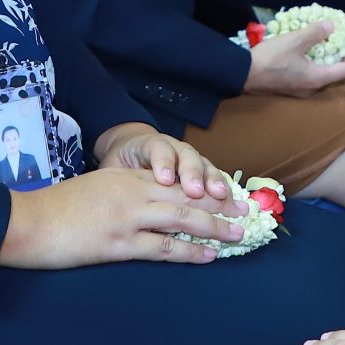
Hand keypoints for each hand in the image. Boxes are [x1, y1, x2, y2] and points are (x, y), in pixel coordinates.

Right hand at [0, 166, 244, 269]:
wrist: (26, 222)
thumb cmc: (54, 210)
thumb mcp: (92, 191)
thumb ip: (120, 195)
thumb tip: (144, 209)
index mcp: (124, 178)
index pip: (174, 180)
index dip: (203, 188)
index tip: (226, 195)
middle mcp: (131, 192)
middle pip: (186, 196)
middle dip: (219, 205)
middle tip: (245, 213)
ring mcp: (127, 217)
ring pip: (182, 218)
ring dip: (215, 227)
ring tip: (238, 235)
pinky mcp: (119, 243)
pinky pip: (163, 247)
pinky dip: (189, 251)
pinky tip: (208, 256)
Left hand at [93, 125, 236, 206]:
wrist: (130, 149)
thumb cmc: (121, 164)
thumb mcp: (114, 168)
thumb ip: (119, 179)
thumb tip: (115, 196)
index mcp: (149, 145)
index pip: (158, 149)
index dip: (163, 163)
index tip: (164, 179)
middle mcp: (174, 149)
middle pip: (187, 156)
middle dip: (194, 174)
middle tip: (196, 191)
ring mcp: (190, 158)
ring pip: (204, 165)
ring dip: (213, 181)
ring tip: (220, 195)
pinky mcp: (201, 170)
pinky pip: (213, 176)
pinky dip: (222, 187)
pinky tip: (230, 200)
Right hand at [246, 22, 344, 96]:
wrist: (242, 74)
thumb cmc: (271, 58)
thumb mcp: (294, 41)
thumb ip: (315, 33)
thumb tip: (332, 25)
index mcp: (317, 79)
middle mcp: (312, 88)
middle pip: (334, 72)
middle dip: (338, 54)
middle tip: (337, 37)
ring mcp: (300, 89)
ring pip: (320, 73)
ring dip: (324, 57)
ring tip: (321, 40)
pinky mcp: (289, 86)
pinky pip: (308, 74)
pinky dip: (312, 61)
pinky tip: (304, 49)